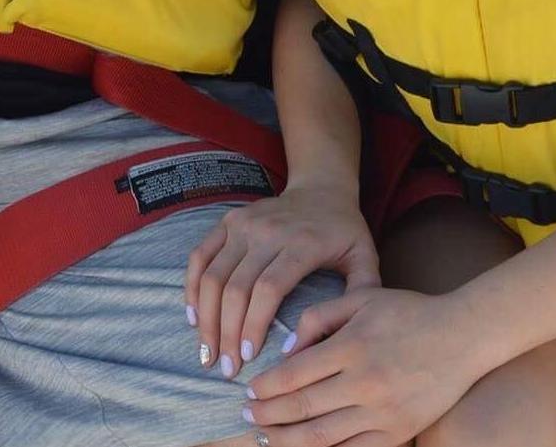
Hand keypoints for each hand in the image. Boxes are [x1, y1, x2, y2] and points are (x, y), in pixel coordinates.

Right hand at [186, 181, 378, 375]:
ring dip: (206, 318)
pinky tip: (194, 318)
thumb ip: (363, 292)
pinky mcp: (229, 220)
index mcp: (301, 243)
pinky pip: (200, 256)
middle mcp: (268, 230)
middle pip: (236, 287)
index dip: (253, 325)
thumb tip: (351, 336)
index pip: (268, 288)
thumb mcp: (364, 256)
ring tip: (208, 353)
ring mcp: (244, 223)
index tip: (248, 359)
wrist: (322, 187)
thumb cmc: (344, 230)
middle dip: (227, 333)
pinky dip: (191, 288)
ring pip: (213, 275)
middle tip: (225, 369)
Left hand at [244, 287, 483, 446]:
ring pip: (321, 437)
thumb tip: (286, 350)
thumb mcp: (362, 298)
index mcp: (352, 346)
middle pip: (302, 408)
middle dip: (268, 415)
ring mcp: (382, 413)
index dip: (266, 387)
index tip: (249, 390)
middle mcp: (364, 383)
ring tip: (266, 437)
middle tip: (247, 415)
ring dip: (287, 440)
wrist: (461, 336)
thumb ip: (319, 317)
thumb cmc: (408, 311)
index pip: (294, 374)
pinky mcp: (397, 433)